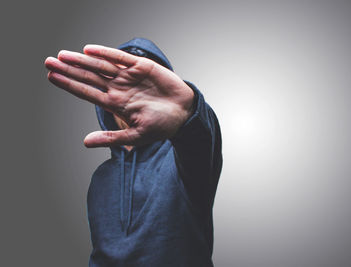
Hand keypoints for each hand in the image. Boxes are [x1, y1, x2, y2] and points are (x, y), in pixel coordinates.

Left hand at [44, 45, 194, 147]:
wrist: (185, 114)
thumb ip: (111, 138)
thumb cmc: (162, 126)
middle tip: (48, 62)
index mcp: (116, 104)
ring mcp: (129, 77)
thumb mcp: (135, 136)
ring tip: (63, 56)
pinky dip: (106, 53)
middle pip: (89, 76)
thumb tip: (85, 142)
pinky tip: (89, 50)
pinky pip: (121, 58)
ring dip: (82, 60)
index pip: (87, 92)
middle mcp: (119, 88)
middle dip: (69, 69)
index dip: (69, 85)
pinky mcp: (142, 67)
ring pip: (101, 66)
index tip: (51, 77)